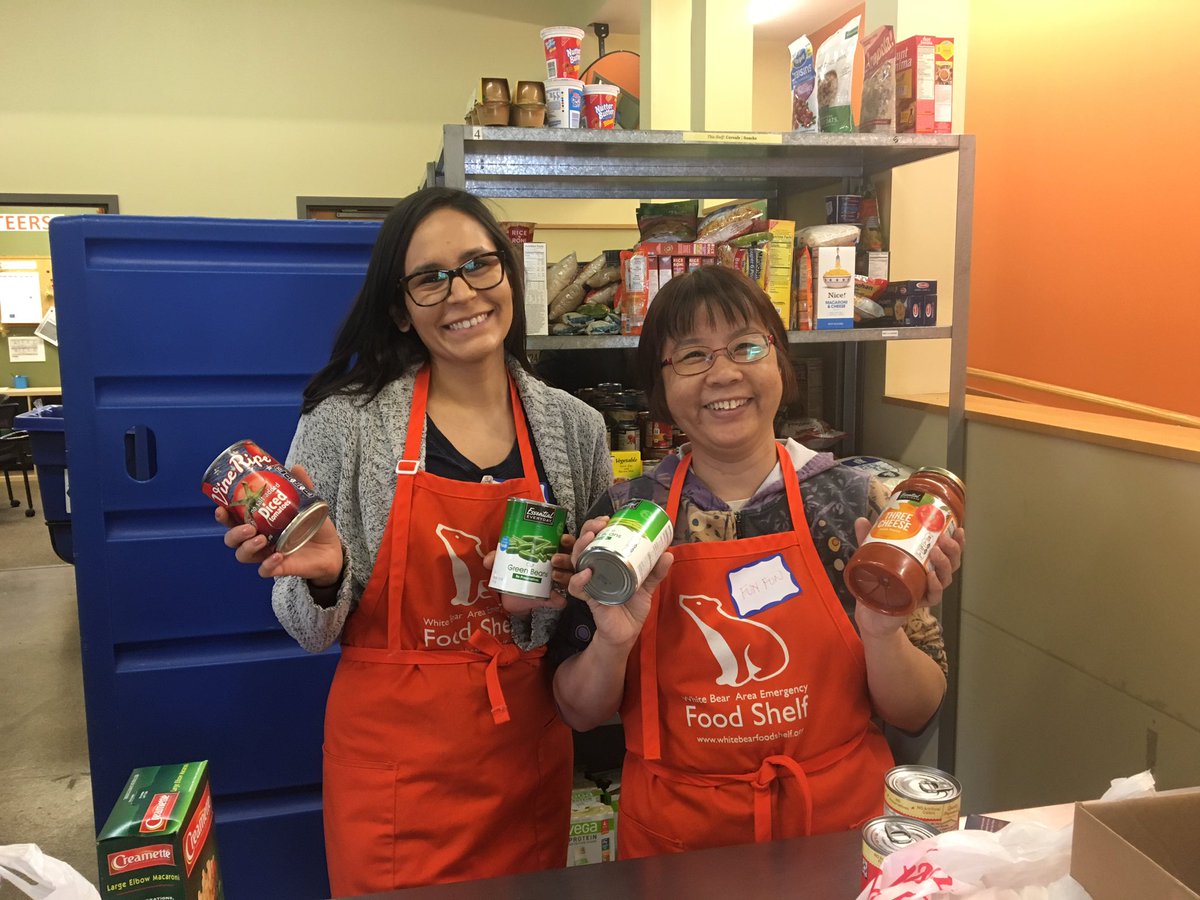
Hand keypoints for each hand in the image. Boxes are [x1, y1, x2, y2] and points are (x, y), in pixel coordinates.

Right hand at [216, 464, 343, 582]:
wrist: (331, 550)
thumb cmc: (312, 526)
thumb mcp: (308, 505)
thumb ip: (301, 487)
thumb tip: (296, 467)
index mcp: (258, 523)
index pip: (233, 521)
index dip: (223, 516)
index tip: (221, 508)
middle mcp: (258, 540)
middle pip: (232, 540)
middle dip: (234, 533)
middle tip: (248, 526)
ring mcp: (266, 555)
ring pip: (243, 555)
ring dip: (247, 547)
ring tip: (260, 539)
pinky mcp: (279, 568)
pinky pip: (264, 571)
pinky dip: (267, 565)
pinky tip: (277, 556)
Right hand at [567, 516, 673, 648]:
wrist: (626, 634)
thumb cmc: (632, 608)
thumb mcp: (647, 587)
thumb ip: (655, 572)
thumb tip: (668, 554)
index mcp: (607, 563)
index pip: (596, 539)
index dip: (596, 526)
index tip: (606, 518)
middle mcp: (595, 570)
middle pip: (584, 545)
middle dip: (587, 531)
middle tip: (598, 524)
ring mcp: (590, 583)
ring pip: (577, 561)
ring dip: (580, 547)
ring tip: (589, 538)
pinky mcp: (589, 598)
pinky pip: (577, 588)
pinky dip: (579, 580)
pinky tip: (587, 572)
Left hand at [852, 516, 965, 636]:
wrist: (871, 612)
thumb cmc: (879, 581)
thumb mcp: (874, 555)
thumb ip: (869, 538)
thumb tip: (861, 519)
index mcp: (926, 561)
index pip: (948, 550)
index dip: (957, 541)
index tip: (957, 528)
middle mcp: (931, 575)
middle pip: (952, 562)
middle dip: (952, 549)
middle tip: (943, 538)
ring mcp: (926, 590)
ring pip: (945, 577)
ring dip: (943, 563)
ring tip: (935, 551)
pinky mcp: (919, 603)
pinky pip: (934, 596)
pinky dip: (935, 586)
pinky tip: (931, 576)